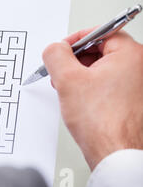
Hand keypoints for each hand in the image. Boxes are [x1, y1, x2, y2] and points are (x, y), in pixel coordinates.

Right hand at [42, 29, 142, 169]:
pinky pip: (110, 84)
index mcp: (131, 55)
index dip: (76, 40)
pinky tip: (80, 99)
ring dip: (83, 75)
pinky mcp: (133, 101)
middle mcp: (140, 68)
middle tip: (62, 71)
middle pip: (103, 50)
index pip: (102, 32)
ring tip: (69, 89)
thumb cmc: (102, 122)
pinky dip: (93, 87)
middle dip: (77, 60)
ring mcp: (138, 86)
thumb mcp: (66, 79)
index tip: (62, 49)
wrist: (116, 154)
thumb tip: (54, 48)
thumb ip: (55, 55)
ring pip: (105, 69)